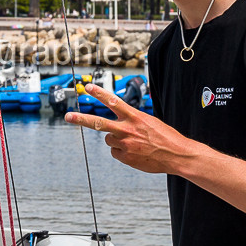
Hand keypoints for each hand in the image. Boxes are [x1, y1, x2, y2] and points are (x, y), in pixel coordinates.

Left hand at [64, 83, 193, 174]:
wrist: (177, 155)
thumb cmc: (165, 137)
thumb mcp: (150, 122)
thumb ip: (132, 121)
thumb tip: (118, 127)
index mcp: (135, 117)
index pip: (113, 101)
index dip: (99, 93)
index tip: (88, 87)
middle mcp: (127, 129)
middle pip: (98, 123)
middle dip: (81, 119)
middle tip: (67, 116)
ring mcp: (125, 144)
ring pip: (109, 140)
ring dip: (116, 141)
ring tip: (134, 143)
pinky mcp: (126, 157)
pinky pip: (116, 153)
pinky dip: (122, 153)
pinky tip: (136, 153)